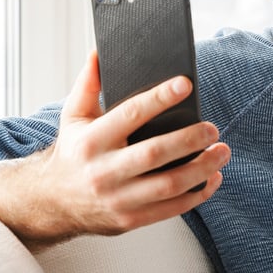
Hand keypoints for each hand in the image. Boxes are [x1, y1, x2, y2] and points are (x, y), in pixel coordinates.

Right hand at [0, 51, 229, 245]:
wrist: (51, 203)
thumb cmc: (72, 152)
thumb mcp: (72, 116)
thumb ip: (88, 84)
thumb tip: (100, 52)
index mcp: (91, 140)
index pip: (130, 114)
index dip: (159, 98)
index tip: (185, 84)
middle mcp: (102, 171)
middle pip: (155, 154)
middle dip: (189, 139)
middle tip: (212, 128)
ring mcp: (117, 199)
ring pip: (168, 185)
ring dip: (201, 168)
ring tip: (221, 151)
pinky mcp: (129, 220)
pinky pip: (170, 209)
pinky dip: (197, 194)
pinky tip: (212, 178)